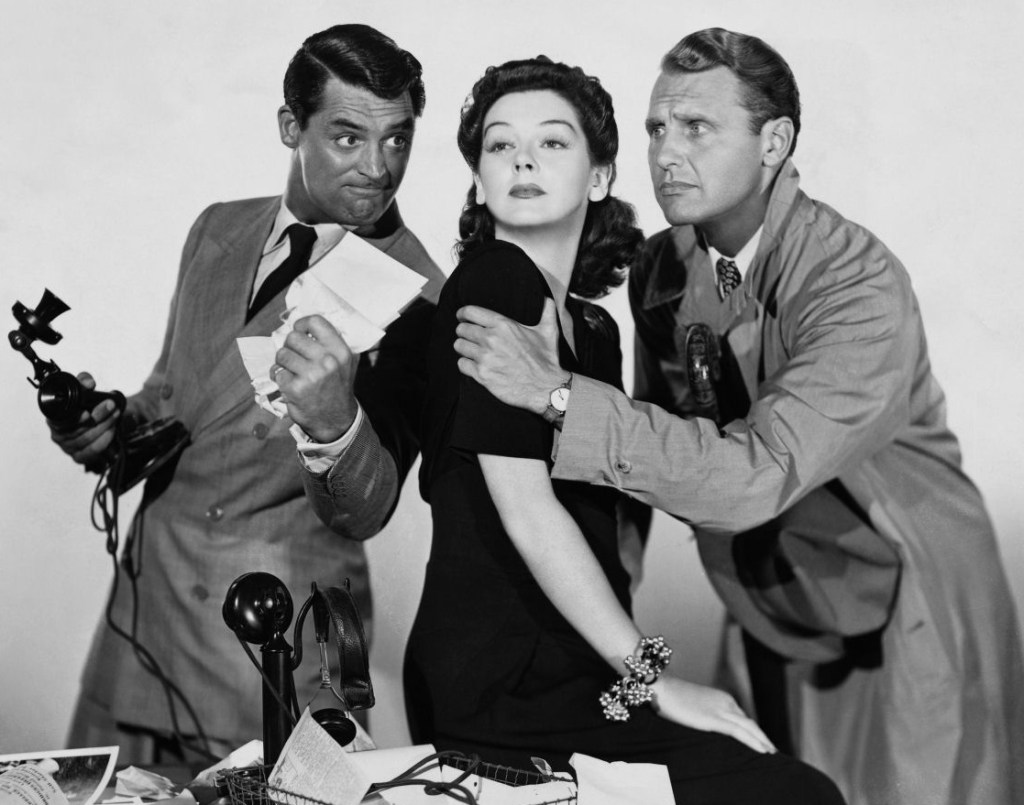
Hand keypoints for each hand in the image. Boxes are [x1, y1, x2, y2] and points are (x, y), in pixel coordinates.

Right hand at [47, 372, 120, 465]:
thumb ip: (83, 381)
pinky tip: (112, 429)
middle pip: (77, 430)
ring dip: (104, 425)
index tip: (87, 412)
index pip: (59, 421)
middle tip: (111, 406)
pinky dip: (104, 440)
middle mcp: (58, 435)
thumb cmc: (85, 404)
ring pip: (86, 439)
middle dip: (97, 417)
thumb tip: (88, 382)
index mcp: (54, 418)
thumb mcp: (83, 390)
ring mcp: (68, 447)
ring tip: (115, 414)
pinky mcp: (80, 456)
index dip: (73, 418)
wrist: (98, 418)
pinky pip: (92, 450)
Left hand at [273, 315, 357, 442]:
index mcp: (340, 351)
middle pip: (293, 337)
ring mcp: (311, 375)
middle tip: (294, 356)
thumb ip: (332, 343)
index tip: (299, 331)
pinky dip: (279, 377)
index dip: (301, 324)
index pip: (315, 322)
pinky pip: (276, 371)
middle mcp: (328, 361)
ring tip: (291, 371)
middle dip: (289, 346)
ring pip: (282, 353)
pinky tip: (289, 383)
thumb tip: (307, 325)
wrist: (335, 420)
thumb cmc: (337, 388)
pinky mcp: (295, 389)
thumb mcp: (346, 363)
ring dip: (282, 362)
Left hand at [454, 297, 565, 414]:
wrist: (545, 388)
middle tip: (469, 337)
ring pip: (459, 346)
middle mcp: (491, 339)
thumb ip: (547, 310)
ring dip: (464, 348)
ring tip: (471, 351)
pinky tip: (473, 365)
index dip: (463, 313)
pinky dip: (465, 364)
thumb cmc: (546, 360)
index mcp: (503, 325)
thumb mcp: (549, 332)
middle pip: (462, 329)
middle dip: (464, 332)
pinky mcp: (482, 375)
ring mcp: (485, 358)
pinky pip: (461, 364)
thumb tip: (546, 298)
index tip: (462, 317)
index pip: (470, 312)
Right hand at [650, 675, 776, 753]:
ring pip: (750, 727)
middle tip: (772, 750)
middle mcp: (726, 702)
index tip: (760, 741)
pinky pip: (740, 732)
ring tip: (771, 753)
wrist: (662, 687)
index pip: (742, 718)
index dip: (753, 731)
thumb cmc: (672, 697)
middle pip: (749, 722)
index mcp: (722, 698)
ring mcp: (721, 710)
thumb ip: (704, 713)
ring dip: (763, 741)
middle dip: (762, 736)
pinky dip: (754, 741)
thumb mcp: (694, 705)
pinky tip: (763, 750)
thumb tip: (706, 725)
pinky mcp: (714, 719)